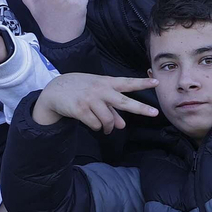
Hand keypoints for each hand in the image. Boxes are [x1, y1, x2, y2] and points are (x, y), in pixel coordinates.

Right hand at [34, 73, 160, 131]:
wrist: (55, 91)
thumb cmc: (80, 90)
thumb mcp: (97, 94)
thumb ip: (111, 108)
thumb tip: (122, 125)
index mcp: (106, 82)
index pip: (127, 83)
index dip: (142, 83)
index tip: (156, 82)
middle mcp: (100, 90)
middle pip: (123, 101)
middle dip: (140, 108)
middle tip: (155, 113)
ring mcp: (90, 99)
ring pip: (108, 120)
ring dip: (109, 127)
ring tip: (106, 128)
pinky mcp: (80, 109)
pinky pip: (95, 124)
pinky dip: (96, 127)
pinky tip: (93, 124)